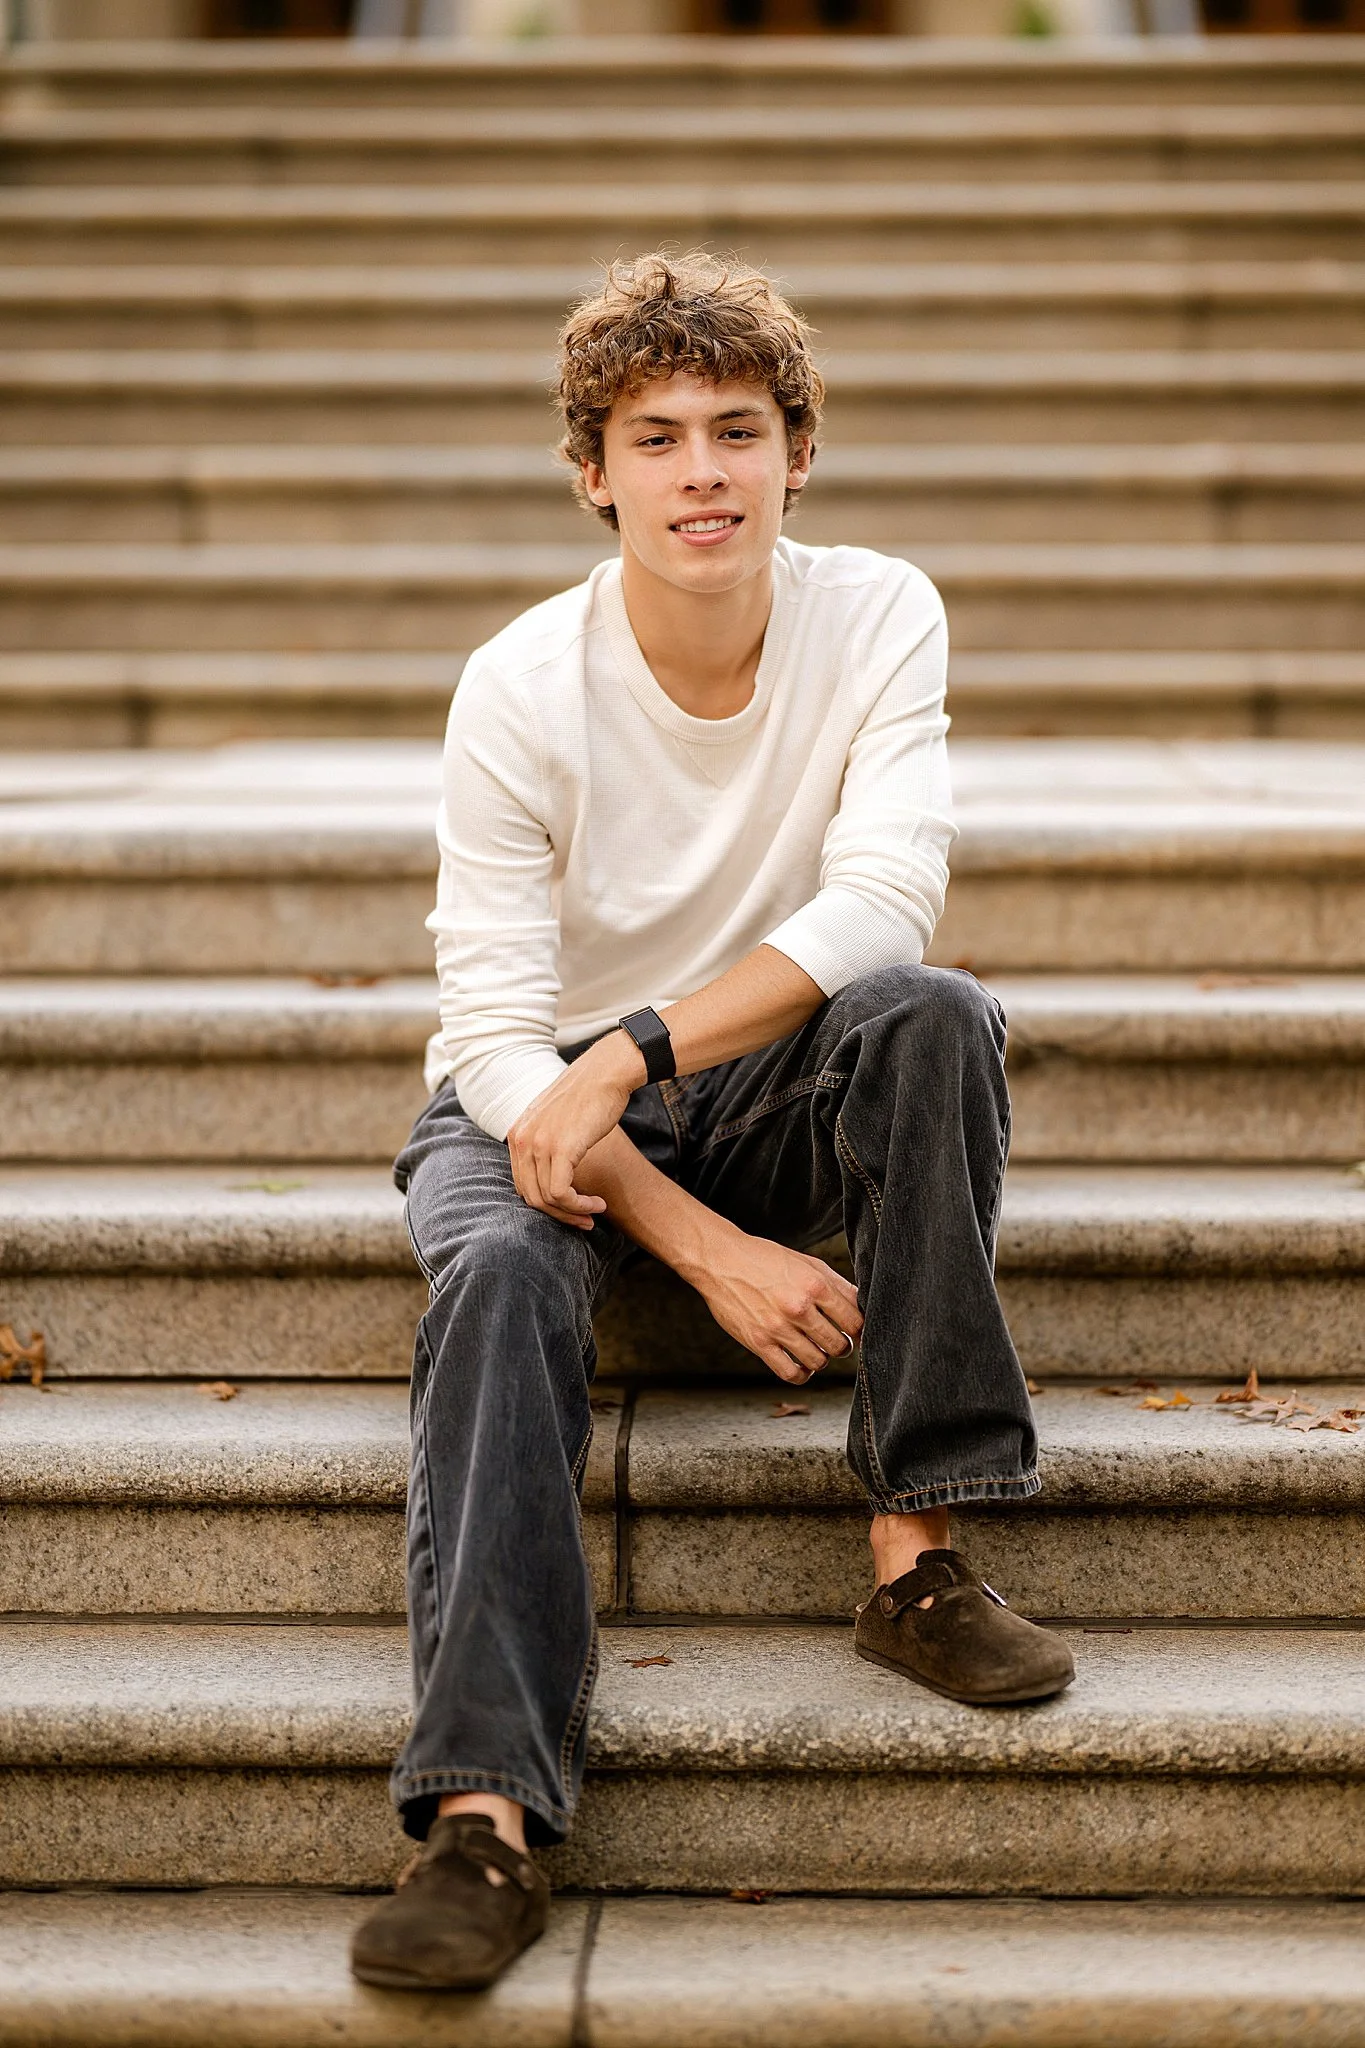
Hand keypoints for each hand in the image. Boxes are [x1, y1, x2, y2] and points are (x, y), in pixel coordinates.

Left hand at [506, 1037, 640, 1228]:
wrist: (606, 1073)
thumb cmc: (589, 1096)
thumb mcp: (556, 1120)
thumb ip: (545, 1144)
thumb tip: (552, 1176)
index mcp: (517, 1134)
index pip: (522, 1184)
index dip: (546, 1204)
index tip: (570, 1210)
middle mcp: (521, 1139)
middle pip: (531, 1196)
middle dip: (558, 1215)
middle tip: (584, 1222)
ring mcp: (538, 1143)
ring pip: (546, 1198)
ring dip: (573, 1213)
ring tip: (595, 1213)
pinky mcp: (559, 1148)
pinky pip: (560, 1193)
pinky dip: (578, 1206)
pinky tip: (596, 1204)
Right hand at [689, 1231, 862, 1385]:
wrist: (720, 1261)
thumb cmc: (764, 1258)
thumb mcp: (806, 1262)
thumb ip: (835, 1284)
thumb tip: (861, 1305)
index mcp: (815, 1284)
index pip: (855, 1320)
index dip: (861, 1330)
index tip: (857, 1332)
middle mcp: (798, 1307)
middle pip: (840, 1344)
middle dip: (844, 1346)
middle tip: (838, 1341)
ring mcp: (777, 1327)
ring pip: (818, 1361)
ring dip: (823, 1358)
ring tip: (818, 1349)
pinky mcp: (759, 1343)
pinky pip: (790, 1373)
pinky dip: (802, 1374)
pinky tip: (801, 1364)